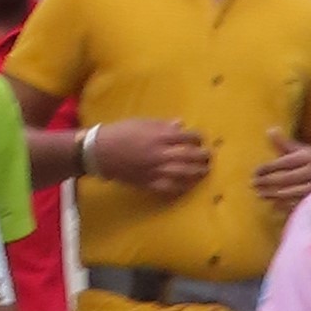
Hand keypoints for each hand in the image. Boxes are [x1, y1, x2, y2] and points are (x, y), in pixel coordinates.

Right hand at [86, 118, 212, 195]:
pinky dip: (181, 187)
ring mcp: (157, 170)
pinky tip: (188, 186)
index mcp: (162, 136)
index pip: (189, 138)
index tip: (201, 140)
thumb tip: (181, 125)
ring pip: (185, 174)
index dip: (199, 139)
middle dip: (203, 157)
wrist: (101, 152)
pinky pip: (170, 188)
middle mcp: (163, 153)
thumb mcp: (143, 122)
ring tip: (204, 172)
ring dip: (197, 173)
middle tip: (209, 157)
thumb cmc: (121, 132)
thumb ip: (163, 125)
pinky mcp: (150, 182)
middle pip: (191, 157)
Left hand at [256, 136, 310, 215]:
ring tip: (259, 194)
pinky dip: (284, 205)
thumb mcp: (299, 149)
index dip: (268, 167)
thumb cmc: (310, 160)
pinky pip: (298, 204)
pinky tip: (273, 205)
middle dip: (268, 182)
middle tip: (253, 184)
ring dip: (273, 195)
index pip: (285, 162)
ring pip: (292, 192)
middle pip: (287, 178)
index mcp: (310, 156)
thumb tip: (270, 130)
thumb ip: (283, 143)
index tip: (255, 172)